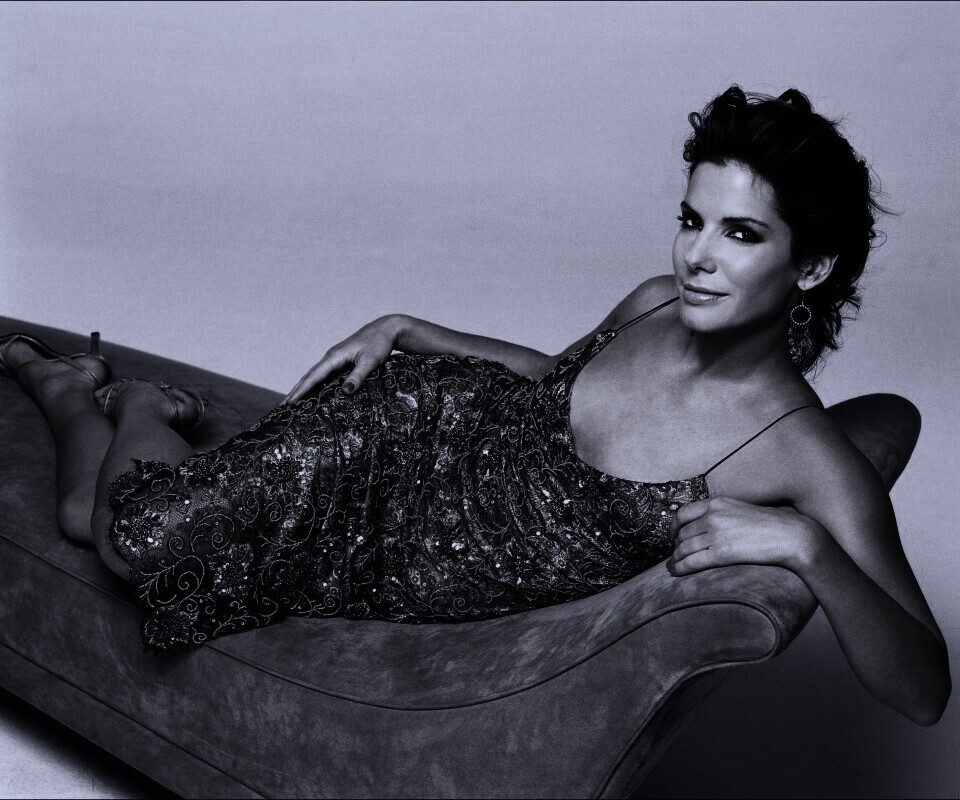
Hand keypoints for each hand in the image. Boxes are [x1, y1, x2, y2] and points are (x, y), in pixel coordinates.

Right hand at [283, 315, 405, 403]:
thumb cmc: (378, 344)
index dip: (301, 390)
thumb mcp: (370, 361)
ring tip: (292, 402)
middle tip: (282, 407)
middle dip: (296, 391)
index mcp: (334, 357)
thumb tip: (345, 392)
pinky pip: (323, 375)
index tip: (289, 402)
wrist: (385, 330)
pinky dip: (314, 384)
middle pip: (309, 376)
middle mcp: (330, 358)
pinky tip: (313, 393)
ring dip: (303, 388)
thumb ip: (358, 376)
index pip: (313, 377)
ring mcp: (334, 359)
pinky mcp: (340, 361)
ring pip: (314, 375)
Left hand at [667, 496, 825, 575]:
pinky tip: (676, 572)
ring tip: (672, 566)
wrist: (788, 535)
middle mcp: (713, 516)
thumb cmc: (768, 524)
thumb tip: (703, 524)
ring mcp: (716, 534)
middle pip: (683, 533)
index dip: (673, 526)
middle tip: (675, 554)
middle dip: (676, 545)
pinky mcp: (721, 553)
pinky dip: (680, 567)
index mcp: (716, 503)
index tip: (672, 535)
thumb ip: (720, 514)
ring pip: (684, 548)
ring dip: (676, 559)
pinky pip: (693, 561)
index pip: (683, 513)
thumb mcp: (738, 509)